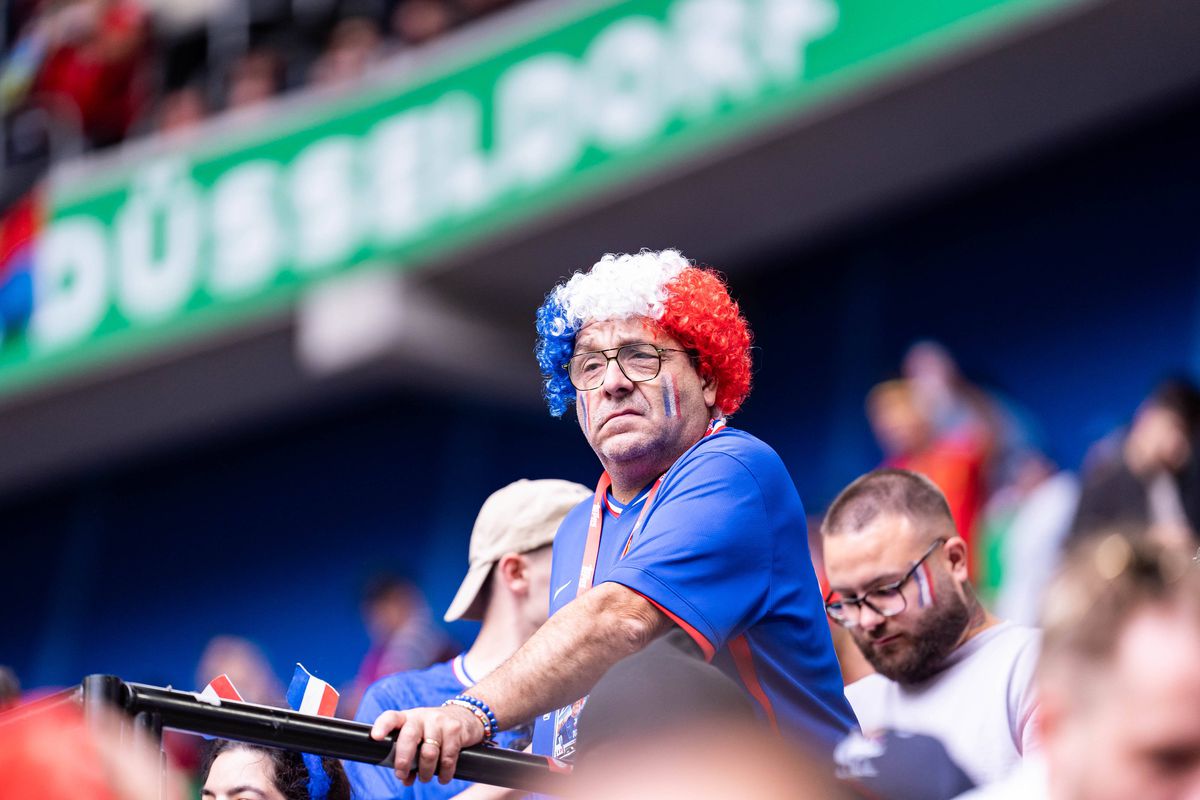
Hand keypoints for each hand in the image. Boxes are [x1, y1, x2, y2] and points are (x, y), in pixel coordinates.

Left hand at [371, 704, 485, 785]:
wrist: (467, 716)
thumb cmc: (435, 731)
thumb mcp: (420, 736)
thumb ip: (410, 756)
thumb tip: (405, 779)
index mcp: (408, 718)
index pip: (391, 717)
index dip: (382, 726)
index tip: (376, 737)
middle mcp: (422, 717)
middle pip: (409, 737)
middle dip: (403, 760)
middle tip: (401, 774)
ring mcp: (440, 722)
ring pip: (429, 752)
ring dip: (425, 771)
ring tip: (425, 778)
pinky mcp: (455, 730)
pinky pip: (447, 757)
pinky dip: (444, 773)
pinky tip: (443, 777)